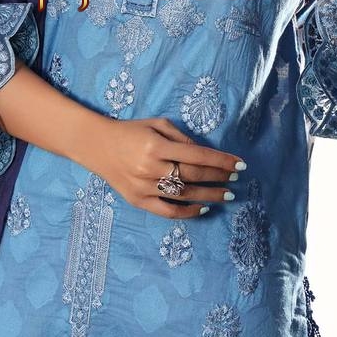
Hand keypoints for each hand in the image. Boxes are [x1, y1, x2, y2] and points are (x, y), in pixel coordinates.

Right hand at [95, 115, 243, 218]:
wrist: (97, 146)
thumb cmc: (130, 131)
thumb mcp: (157, 125)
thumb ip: (181, 138)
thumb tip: (204, 154)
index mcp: (156, 146)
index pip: (197, 155)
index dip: (221, 161)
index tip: (240, 164)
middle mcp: (150, 168)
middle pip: (193, 176)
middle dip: (219, 178)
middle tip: (236, 179)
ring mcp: (143, 187)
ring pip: (184, 195)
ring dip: (209, 195)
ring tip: (227, 195)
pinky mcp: (137, 201)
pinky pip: (167, 211)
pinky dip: (187, 212)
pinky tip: (203, 208)